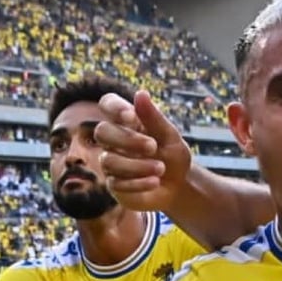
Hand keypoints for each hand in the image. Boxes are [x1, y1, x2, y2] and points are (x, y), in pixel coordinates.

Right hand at [95, 90, 193, 212]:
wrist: (179, 186)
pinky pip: (115, 183)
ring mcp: (111, 162)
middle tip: (153, 147)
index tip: (130, 116)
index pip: (108, 104)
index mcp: (127, 122)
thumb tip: (141, 93)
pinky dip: (138, 183)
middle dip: (128, 140)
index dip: (114, 107)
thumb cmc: (173, 156)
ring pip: (108, 160)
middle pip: (102, 131)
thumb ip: (154, 118)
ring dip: (137, 165)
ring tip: (161, 169)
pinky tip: (154, 182)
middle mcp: (114, 140)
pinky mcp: (113, 184)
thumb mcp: (170, 137)